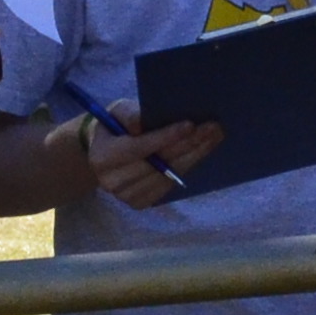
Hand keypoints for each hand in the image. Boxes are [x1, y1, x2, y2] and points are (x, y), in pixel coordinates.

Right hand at [64, 112, 217, 208]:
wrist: (103, 152)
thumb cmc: (114, 126)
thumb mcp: (117, 111)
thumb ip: (129, 114)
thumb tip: (143, 125)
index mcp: (102, 157)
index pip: (138, 148)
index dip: (165, 137)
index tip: (190, 125)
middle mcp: (112, 181)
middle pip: (158, 164)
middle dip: (188, 145)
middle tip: (213, 128)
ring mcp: (126, 196)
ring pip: (168, 176)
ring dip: (194, 156)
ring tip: (213, 137)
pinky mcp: (140, 203)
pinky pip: (169, 185)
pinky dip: (187, 167)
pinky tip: (201, 151)